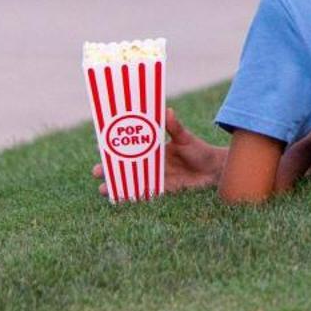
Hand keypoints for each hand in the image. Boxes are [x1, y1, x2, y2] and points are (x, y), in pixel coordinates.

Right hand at [93, 108, 225, 194]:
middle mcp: (149, 163)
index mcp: (152, 148)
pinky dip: (131, 197)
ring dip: (116, 186)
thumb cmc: (199, 150)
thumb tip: (167, 109)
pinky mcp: (162, 190)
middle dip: (108, 169)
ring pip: (129, 182)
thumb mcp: (185, 138)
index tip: (98, 146)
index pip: (128, 146)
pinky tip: (119, 200)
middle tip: (96, 171)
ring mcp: (154, 177)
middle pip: (124, 166)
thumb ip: (175, 127)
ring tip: (103, 189)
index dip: (113, 147)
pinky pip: (143, 194)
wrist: (214, 170)